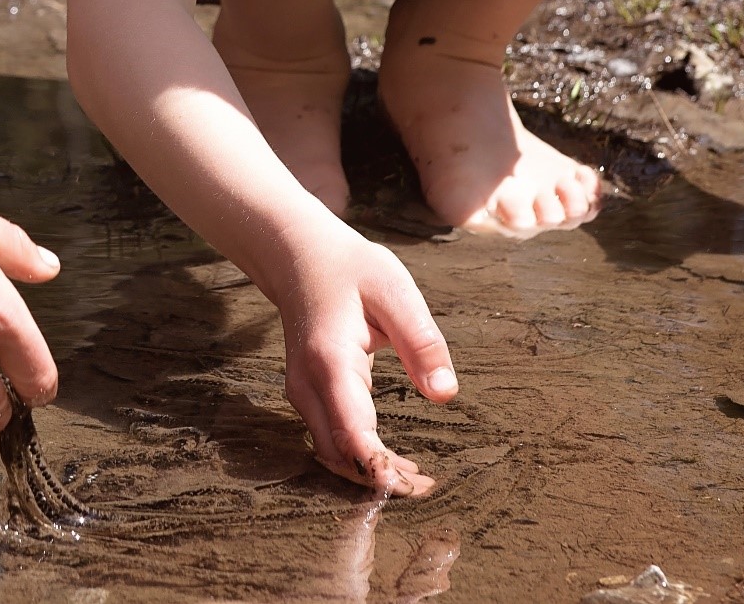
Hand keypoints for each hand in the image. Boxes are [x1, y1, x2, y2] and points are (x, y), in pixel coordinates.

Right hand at [271, 217, 456, 494]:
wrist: (297, 254)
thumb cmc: (350, 269)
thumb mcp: (395, 290)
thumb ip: (421, 342)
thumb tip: (446, 393)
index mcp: (331, 361)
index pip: (352, 435)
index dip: (383, 468)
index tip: (418, 485)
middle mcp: (308, 384)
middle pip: (340, 455)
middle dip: (381, 479)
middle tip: (427, 488)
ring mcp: (301, 392)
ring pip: (332, 452)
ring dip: (370, 472)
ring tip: (417, 480)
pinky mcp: (306, 395)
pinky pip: (330, 438)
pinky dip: (359, 457)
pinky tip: (393, 461)